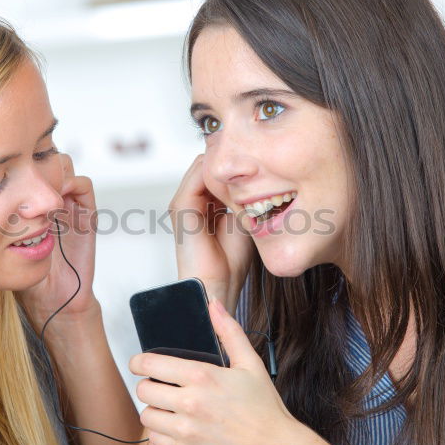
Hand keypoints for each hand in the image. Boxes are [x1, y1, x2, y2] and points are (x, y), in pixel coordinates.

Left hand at [17, 153, 99, 327]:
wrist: (53, 300)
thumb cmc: (25, 276)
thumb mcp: (0, 244)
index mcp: (30, 204)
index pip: (26, 165)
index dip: (15, 162)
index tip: (0, 171)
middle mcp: (50, 200)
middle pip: (44, 158)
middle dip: (33, 159)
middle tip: (19, 173)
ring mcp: (69, 205)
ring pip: (64, 165)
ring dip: (51, 169)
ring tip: (36, 186)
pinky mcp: (86, 215)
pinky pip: (83, 185)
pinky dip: (70, 182)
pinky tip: (53, 197)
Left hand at [129, 298, 300, 444]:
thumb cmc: (264, 407)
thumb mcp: (250, 363)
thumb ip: (229, 331)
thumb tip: (213, 305)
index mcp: (202, 376)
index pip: (150, 364)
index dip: (138, 362)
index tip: (139, 363)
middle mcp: (190, 403)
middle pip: (143, 390)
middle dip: (149, 385)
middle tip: (161, 387)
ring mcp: (186, 431)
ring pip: (146, 416)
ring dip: (155, 410)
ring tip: (170, 408)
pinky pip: (155, 439)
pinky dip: (162, 432)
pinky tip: (178, 426)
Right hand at [170, 155, 253, 310]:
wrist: (216, 285)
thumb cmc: (231, 261)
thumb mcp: (244, 220)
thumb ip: (246, 198)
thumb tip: (263, 177)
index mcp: (204, 203)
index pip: (218, 171)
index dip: (238, 164)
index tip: (263, 163)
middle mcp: (191, 199)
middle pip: (210, 164)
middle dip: (233, 160)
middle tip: (260, 159)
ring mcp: (183, 201)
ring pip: (204, 165)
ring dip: (227, 164)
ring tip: (253, 168)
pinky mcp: (181, 206)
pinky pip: (198, 175)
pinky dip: (219, 173)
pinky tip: (242, 180)